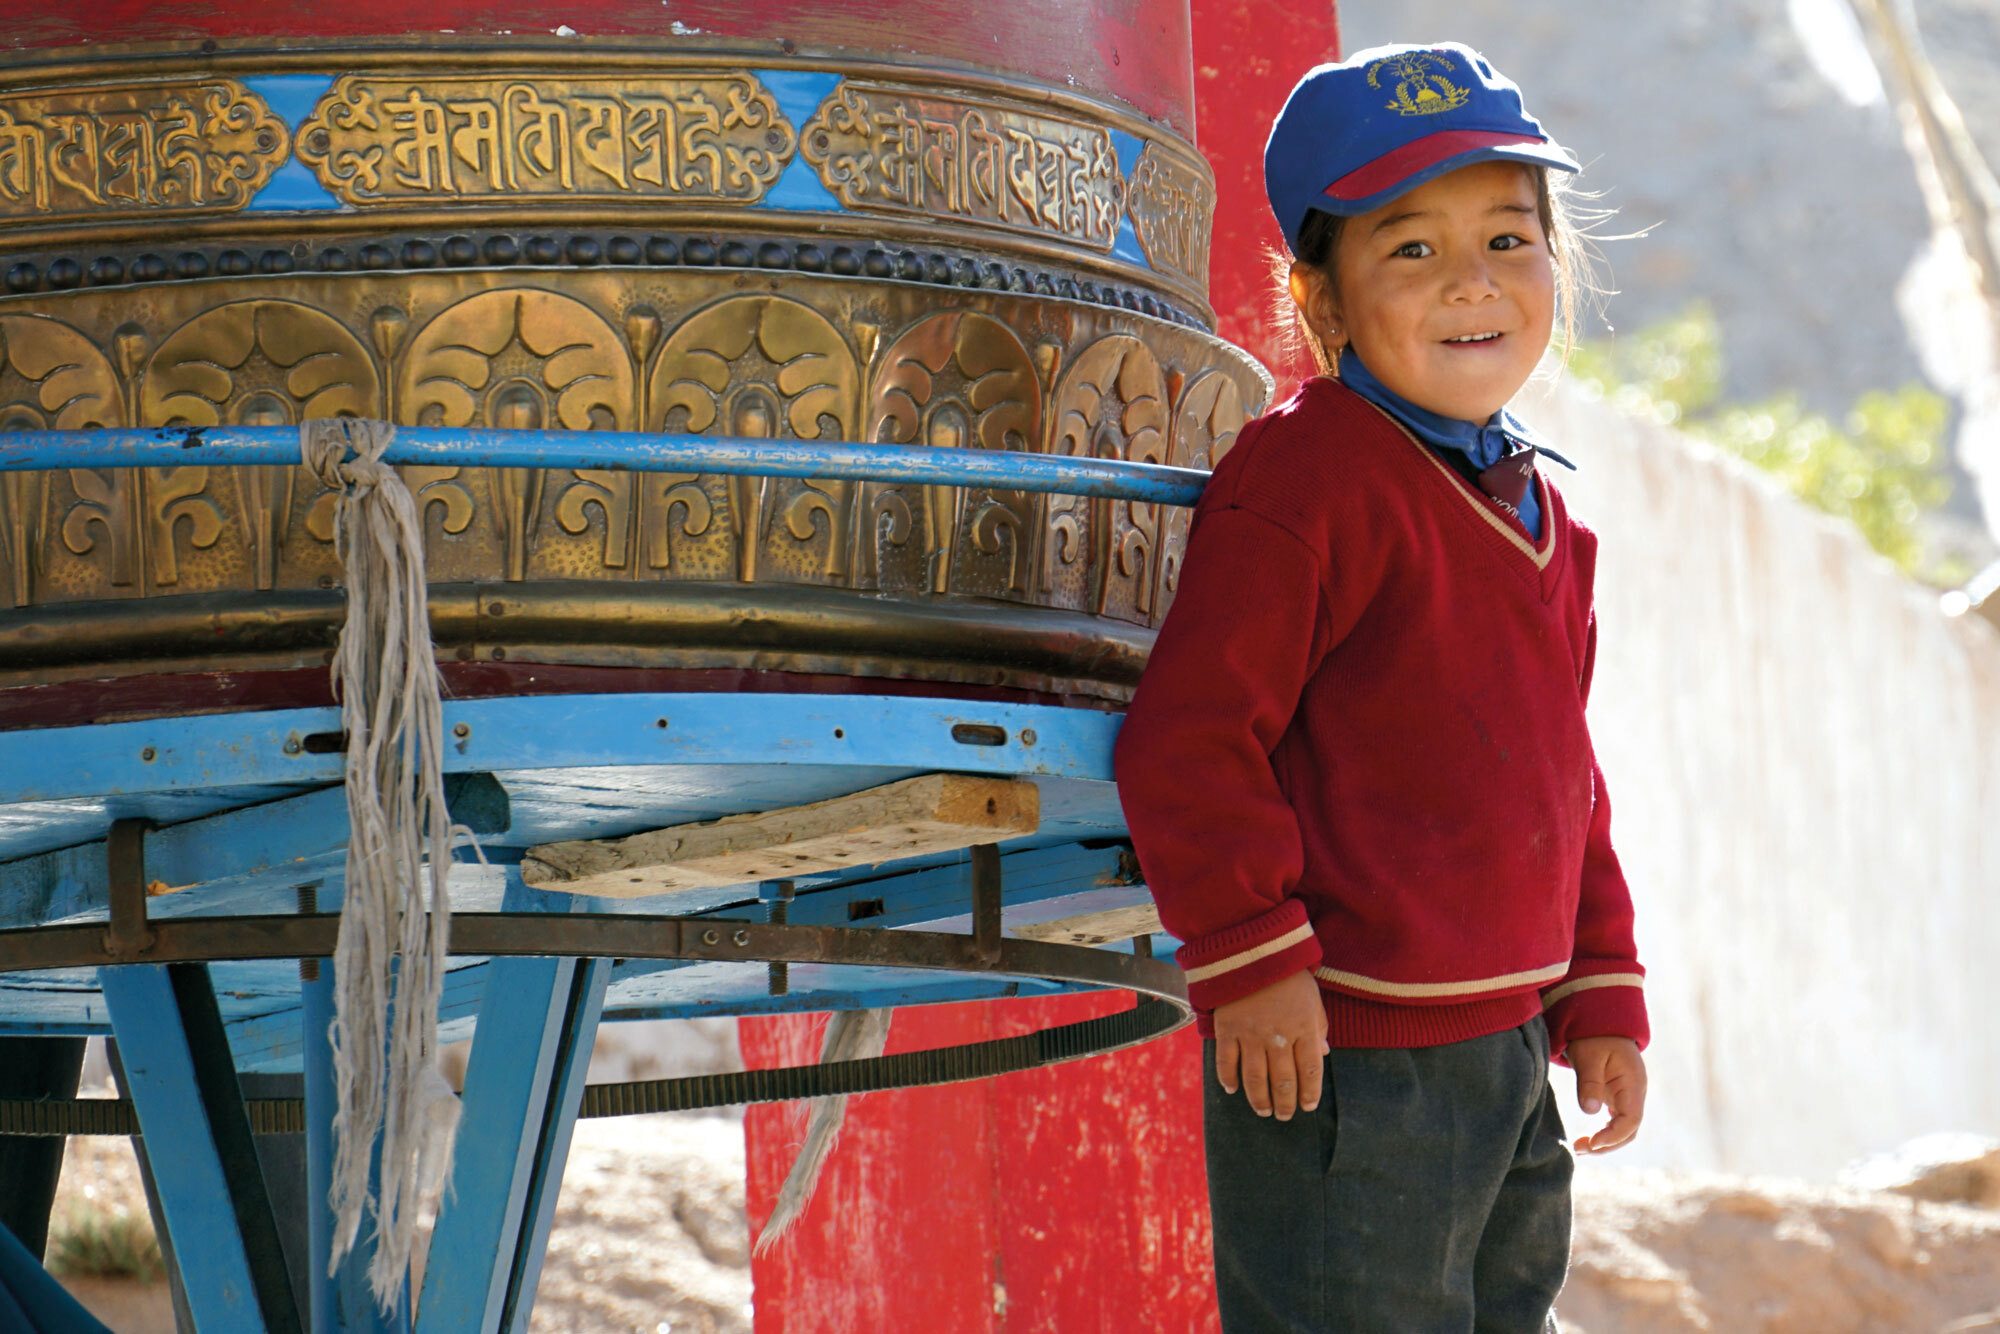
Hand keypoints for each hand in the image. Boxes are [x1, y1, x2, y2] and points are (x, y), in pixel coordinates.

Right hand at [1211, 969, 1328, 1121]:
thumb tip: (1324, 1054)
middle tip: (1284, 1116)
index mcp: (1304, 1029)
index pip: (1310, 1071)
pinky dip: (1228, 1078)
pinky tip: (1232, 1089)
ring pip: (1255, 1078)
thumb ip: (1319, 1027)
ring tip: (1263, 1111)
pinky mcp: (1228, 1029)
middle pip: (1283, 1081)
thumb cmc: (1288, 976)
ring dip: (1260, 1100)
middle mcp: (1278, 1036)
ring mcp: (1251, 1034)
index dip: (1310, 1093)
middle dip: (1285, 1104)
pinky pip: (1226, 1061)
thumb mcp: (1312, 999)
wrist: (1253, 951)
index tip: (1308, 1106)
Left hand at [1567, 1036, 1645, 1153]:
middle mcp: (1635, 1094)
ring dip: (1605, 1143)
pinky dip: (1604, 1134)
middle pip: (1629, 1130)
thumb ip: (1589, 1082)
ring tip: (1579, 1148)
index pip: (1631, 1120)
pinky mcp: (1618, 1098)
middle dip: (1607, 1145)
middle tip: (1580, 1149)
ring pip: (1624, 1130)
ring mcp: (1628, 1097)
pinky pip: (1616, 1122)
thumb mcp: (1588, 1055)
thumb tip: (1589, 1111)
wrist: (1600, 1023)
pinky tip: (1588, 1139)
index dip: (1613, 1135)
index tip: (1592, 1143)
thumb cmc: (1594, 1037)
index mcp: (1633, 1084)